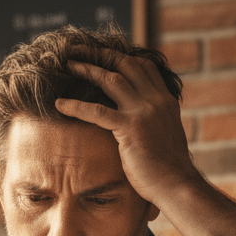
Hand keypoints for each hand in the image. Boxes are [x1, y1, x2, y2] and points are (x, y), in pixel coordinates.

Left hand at [54, 53, 197, 205]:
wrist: (177, 185)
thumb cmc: (167, 168)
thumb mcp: (165, 135)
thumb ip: (153, 120)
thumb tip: (141, 121)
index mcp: (165, 100)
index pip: (144, 66)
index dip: (122, 57)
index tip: (102, 54)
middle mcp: (156, 100)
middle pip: (126, 64)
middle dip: (100, 54)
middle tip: (78, 50)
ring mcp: (144, 112)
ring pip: (111, 79)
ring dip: (87, 69)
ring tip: (67, 64)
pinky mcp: (130, 128)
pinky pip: (97, 111)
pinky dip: (76, 105)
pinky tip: (59, 104)